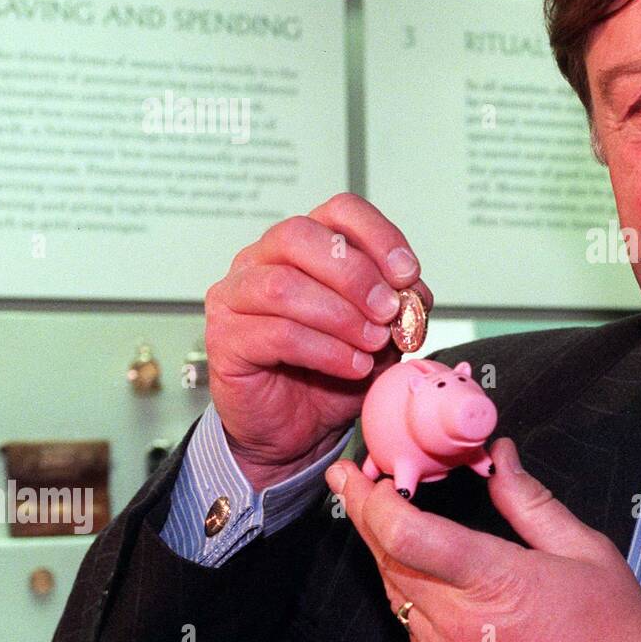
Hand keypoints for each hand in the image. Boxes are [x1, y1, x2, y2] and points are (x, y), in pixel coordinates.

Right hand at [205, 191, 431, 484]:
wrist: (299, 430)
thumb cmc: (335, 371)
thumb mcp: (382, 333)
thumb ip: (398, 307)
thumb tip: (414, 293)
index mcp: (306, 245)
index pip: (338, 211)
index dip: (378, 235)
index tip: (408, 273)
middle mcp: (262, 260)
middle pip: (301, 236)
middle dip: (356, 274)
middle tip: (388, 310)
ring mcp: (236, 297)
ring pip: (284, 286)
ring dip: (342, 316)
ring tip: (374, 344)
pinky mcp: (226, 339)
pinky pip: (276, 333)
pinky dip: (327, 351)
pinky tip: (354, 367)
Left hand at [326, 438, 640, 641]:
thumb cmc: (612, 635)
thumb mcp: (584, 550)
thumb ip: (531, 502)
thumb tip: (502, 459)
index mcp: (496, 583)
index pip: (410, 536)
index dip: (375, 501)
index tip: (360, 474)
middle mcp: (460, 626)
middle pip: (388, 562)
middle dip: (365, 516)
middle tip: (352, 481)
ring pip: (395, 596)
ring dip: (385, 554)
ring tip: (381, 517)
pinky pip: (413, 629)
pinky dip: (410, 593)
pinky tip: (419, 571)